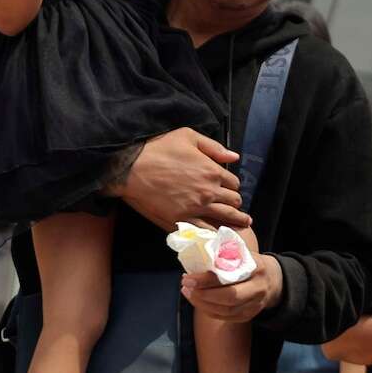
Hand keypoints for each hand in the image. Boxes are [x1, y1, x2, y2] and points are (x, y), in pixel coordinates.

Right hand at [113, 128, 250, 230]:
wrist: (130, 168)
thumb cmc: (158, 148)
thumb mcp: (188, 137)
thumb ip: (214, 147)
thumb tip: (235, 156)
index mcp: (213, 171)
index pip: (234, 183)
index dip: (232, 186)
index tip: (228, 188)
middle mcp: (209, 191)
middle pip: (233, 202)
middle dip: (235, 203)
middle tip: (236, 207)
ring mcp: (196, 208)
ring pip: (224, 218)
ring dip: (234, 221)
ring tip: (241, 226)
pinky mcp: (181, 220)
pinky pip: (204, 231)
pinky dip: (214, 233)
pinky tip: (219, 236)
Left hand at [182, 250, 282, 323]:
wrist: (274, 280)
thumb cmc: (252, 263)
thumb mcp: (243, 253)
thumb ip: (225, 254)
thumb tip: (197, 252)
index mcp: (257, 269)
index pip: (230, 278)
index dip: (206, 280)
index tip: (188, 277)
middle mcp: (258, 289)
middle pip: (229, 298)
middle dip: (203, 295)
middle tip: (185, 287)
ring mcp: (255, 305)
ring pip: (226, 311)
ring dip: (202, 303)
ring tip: (188, 293)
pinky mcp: (248, 316)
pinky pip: (225, 317)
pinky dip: (208, 310)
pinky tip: (198, 301)